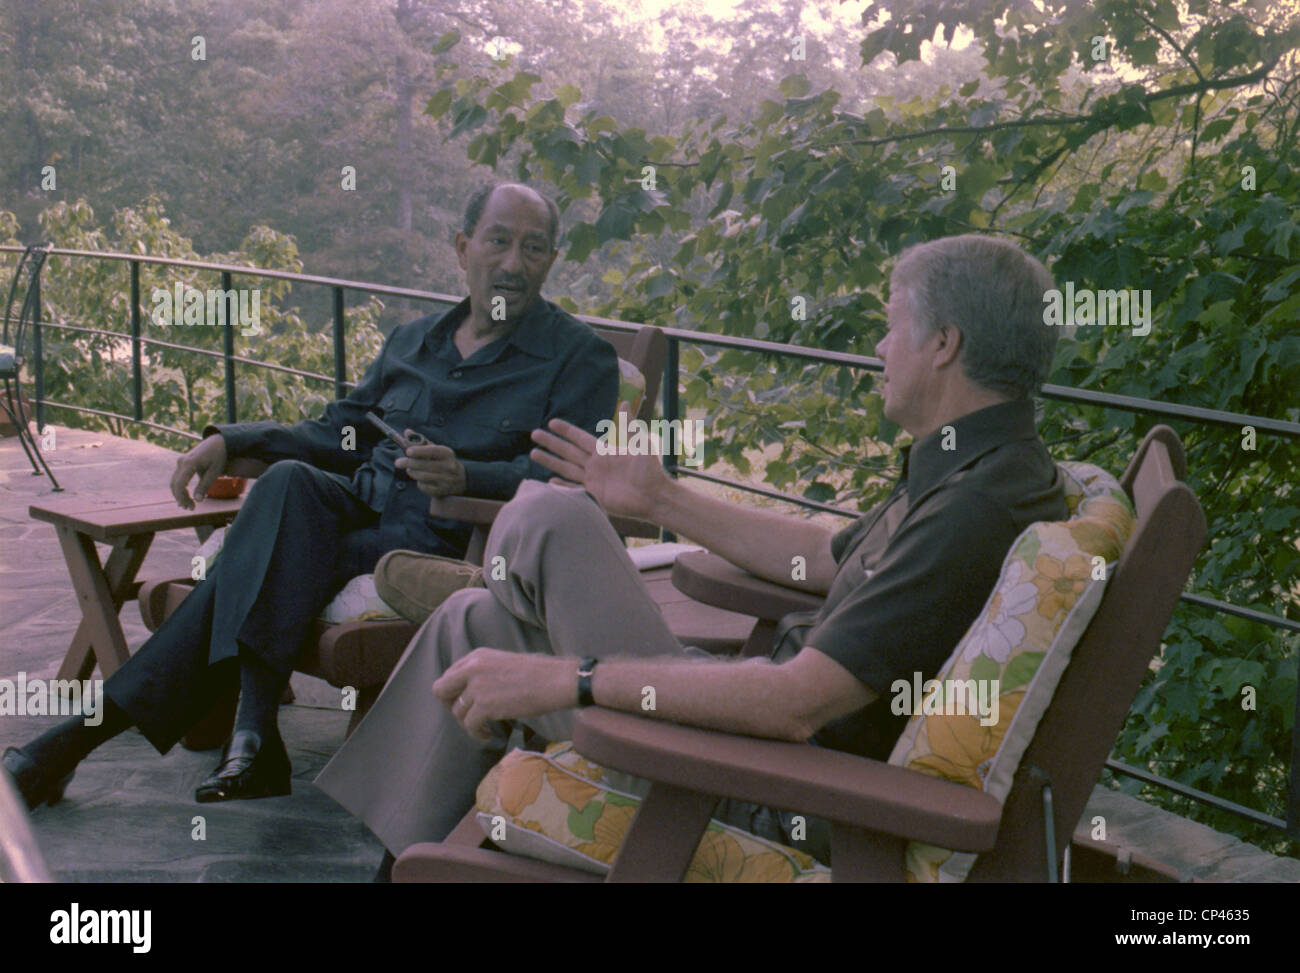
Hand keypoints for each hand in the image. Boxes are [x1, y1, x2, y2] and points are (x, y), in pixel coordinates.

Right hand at [170, 434, 226, 509]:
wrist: (218, 441)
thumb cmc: (219, 456)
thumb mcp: (215, 471)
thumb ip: (205, 485)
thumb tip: (198, 500)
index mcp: (190, 463)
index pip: (180, 484)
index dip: (182, 497)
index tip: (190, 506)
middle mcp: (182, 462)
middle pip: (175, 484)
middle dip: (181, 498)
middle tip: (191, 509)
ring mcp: (181, 462)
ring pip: (175, 482)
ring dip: (180, 494)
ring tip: (189, 506)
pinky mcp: (183, 463)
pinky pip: (178, 478)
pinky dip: (181, 488)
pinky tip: (188, 497)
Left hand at [396, 435, 466, 496]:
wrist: (460, 480)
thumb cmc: (443, 461)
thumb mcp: (436, 450)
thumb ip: (421, 441)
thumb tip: (407, 432)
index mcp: (447, 454)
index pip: (433, 451)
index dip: (419, 451)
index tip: (408, 451)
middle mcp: (449, 467)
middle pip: (425, 465)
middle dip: (409, 463)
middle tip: (397, 463)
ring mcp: (446, 480)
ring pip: (423, 476)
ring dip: (412, 472)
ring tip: (409, 469)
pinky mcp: (441, 491)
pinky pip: (424, 487)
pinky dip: (419, 483)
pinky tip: (420, 479)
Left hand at [433, 648, 574, 741]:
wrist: (557, 681)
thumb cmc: (539, 673)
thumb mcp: (504, 663)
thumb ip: (483, 673)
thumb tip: (469, 692)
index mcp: (477, 656)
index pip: (449, 675)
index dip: (454, 692)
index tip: (467, 703)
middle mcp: (472, 668)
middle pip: (441, 691)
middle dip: (451, 706)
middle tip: (467, 716)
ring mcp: (477, 686)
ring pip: (457, 712)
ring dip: (468, 723)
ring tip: (484, 727)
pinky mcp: (485, 705)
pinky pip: (470, 725)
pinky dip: (477, 733)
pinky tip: (487, 734)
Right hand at [529, 403, 670, 520]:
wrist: (654, 495)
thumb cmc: (649, 469)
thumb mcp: (639, 443)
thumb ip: (629, 425)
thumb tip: (624, 402)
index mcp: (603, 452)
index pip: (579, 438)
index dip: (566, 430)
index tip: (551, 422)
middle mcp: (594, 465)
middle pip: (567, 451)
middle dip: (551, 443)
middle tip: (534, 434)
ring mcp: (592, 480)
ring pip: (566, 468)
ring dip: (550, 461)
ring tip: (533, 453)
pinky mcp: (594, 495)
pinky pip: (573, 489)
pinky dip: (561, 486)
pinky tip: (548, 482)